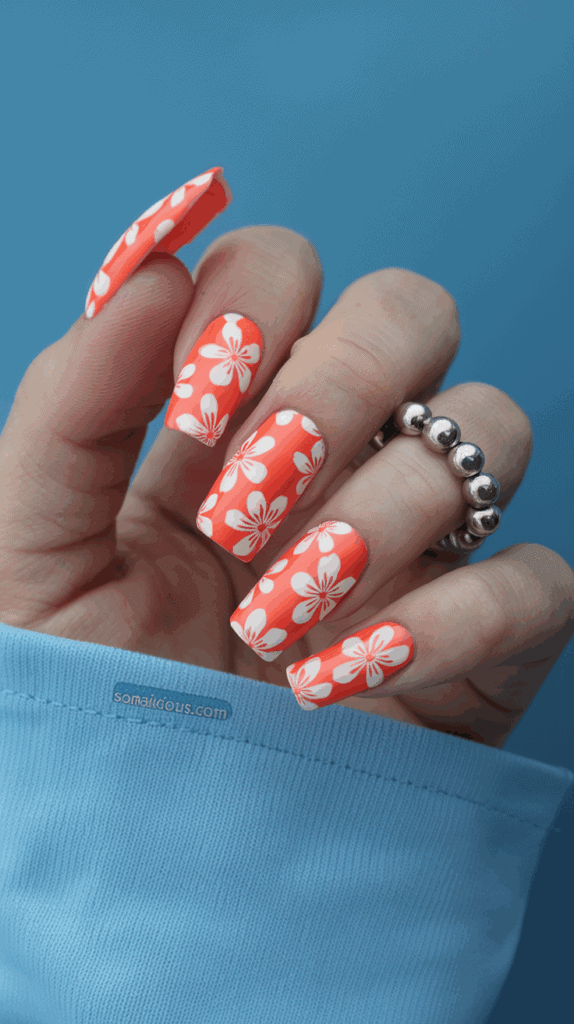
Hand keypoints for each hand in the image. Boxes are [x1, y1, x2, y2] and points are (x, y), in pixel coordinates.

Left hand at [1, 224, 571, 746]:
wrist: (134, 853)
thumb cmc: (76, 696)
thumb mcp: (31, 545)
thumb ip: (72, 398)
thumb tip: (155, 259)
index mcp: (230, 418)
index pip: (284, 271)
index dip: (251, 307)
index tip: (194, 406)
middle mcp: (338, 457)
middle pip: (412, 313)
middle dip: (339, 381)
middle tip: (248, 497)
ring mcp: (422, 541)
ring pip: (492, 430)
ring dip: (383, 510)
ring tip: (278, 611)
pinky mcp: (485, 641)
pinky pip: (541, 581)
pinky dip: (456, 618)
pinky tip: (342, 678)